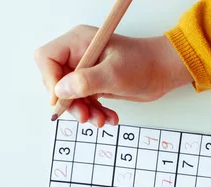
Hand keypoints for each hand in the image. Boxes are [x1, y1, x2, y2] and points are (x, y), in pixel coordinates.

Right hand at [34, 25, 191, 126]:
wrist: (163, 72)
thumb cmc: (143, 64)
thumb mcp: (114, 74)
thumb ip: (85, 82)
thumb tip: (60, 90)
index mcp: (78, 42)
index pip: (47, 58)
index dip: (50, 80)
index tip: (61, 100)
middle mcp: (78, 54)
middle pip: (56, 81)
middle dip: (70, 103)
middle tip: (85, 116)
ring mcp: (85, 70)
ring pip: (70, 97)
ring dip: (84, 112)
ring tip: (101, 120)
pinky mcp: (93, 84)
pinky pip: (84, 102)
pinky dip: (95, 113)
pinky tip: (109, 117)